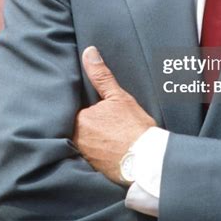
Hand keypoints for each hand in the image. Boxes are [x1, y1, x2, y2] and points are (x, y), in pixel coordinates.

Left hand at [73, 46, 155, 183]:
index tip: (93, 107)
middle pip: (76, 126)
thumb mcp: (118, 96)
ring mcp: (84, 156)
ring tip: (105, 134)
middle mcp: (76, 140)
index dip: (82, 106)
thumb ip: (100, 75)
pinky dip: (96, 150)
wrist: (147, 160)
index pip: (73, 108)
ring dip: (90, 137)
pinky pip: (90, 155)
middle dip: (85, 122)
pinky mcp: (93, 168)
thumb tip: (89, 52)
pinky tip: (107, 147)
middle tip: (102, 121)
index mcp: (79, 120)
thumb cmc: (134, 127)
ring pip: (83, 140)